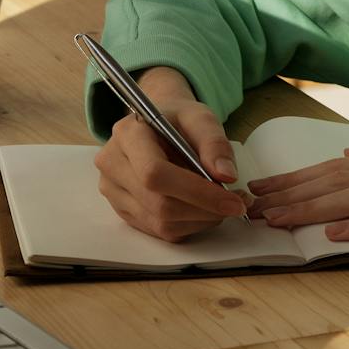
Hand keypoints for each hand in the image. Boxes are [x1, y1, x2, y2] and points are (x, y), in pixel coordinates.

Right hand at [93, 66, 248, 244]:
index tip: (232, 200)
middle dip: (204, 209)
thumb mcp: (200, 117)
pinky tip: (203, 209)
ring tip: (222, 204)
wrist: (156, 126)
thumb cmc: (177, 120)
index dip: (197, 192)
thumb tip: (226, 175)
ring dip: (200, 220)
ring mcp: (113, 191)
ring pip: (161, 222)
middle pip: (158, 203)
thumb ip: (214, 143)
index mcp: (127, 135)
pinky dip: (189, 225)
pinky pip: (160, 231)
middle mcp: (112, 164)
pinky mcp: (123, 211)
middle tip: (236, 204)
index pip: (155, 174)